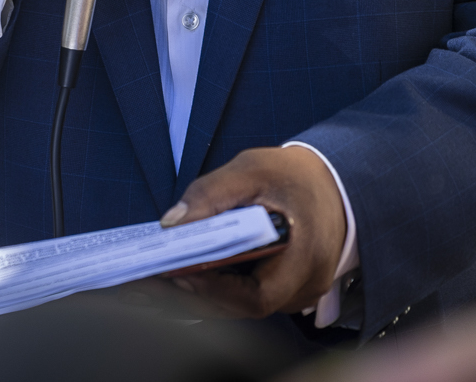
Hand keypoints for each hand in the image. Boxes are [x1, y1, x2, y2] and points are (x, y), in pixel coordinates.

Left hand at [160, 145, 344, 317]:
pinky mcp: (281, 291)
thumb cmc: (293, 175)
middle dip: (190, 294)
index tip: (174, 272)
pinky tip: (175, 275)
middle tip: (145, 281)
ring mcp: (294, 294)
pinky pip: (241, 297)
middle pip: (239, 307)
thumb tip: (172, 224)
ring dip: (195, 294)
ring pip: (237, 306)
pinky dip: (209, 288)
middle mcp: (303, 287)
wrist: (331, 182)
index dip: (212, 289)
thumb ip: (211, 193)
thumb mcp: (253, 169)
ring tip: (149, 281)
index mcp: (305, 258)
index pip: (255, 296)